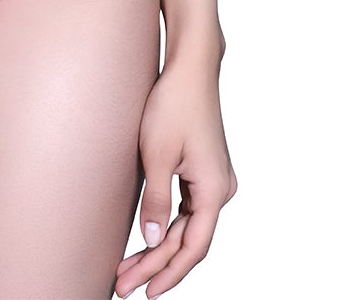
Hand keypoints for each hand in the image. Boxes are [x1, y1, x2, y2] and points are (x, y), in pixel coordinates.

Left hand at [115, 54, 236, 296]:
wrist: (190, 67)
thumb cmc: (174, 104)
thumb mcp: (157, 155)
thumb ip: (156, 202)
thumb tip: (152, 240)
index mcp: (215, 191)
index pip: (193, 248)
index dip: (168, 273)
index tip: (145, 292)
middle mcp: (222, 190)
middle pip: (189, 241)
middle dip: (156, 264)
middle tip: (124, 285)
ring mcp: (215, 180)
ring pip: (188, 227)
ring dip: (160, 247)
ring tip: (128, 268)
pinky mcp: (204, 170)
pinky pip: (188, 209)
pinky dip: (168, 226)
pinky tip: (148, 238)